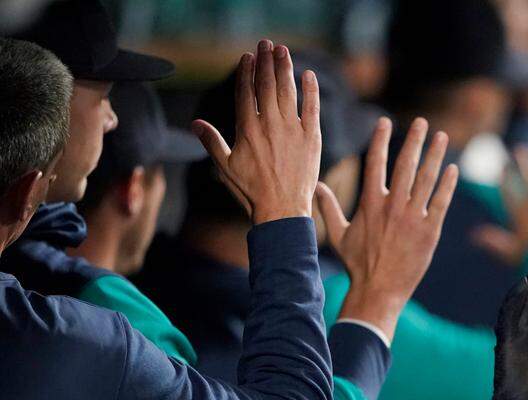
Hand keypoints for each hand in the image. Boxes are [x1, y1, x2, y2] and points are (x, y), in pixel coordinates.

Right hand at [193, 40, 320, 224]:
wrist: (282, 209)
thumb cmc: (252, 191)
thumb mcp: (226, 167)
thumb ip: (212, 142)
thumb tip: (196, 123)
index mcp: (247, 129)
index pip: (245, 92)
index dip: (247, 71)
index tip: (248, 56)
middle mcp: (269, 125)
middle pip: (266, 85)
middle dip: (266, 61)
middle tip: (266, 43)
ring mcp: (292, 130)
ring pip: (287, 91)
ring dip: (285, 68)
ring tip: (283, 50)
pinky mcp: (311, 138)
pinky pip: (312, 108)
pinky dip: (310, 90)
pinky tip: (308, 75)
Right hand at [317, 116, 458, 338]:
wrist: (378, 290)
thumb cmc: (357, 265)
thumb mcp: (339, 235)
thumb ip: (329, 207)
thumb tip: (316, 186)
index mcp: (370, 203)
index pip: (375, 162)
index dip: (380, 140)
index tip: (385, 122)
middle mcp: (392, 205)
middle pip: (405, 165)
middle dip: (414, 140)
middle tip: (423, 122)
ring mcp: (412, 218)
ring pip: (426, 179)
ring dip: (435, 155)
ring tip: (442, 138)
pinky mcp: (429, 231)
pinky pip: (441, 202)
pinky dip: (447, 184)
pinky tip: (452, 169)